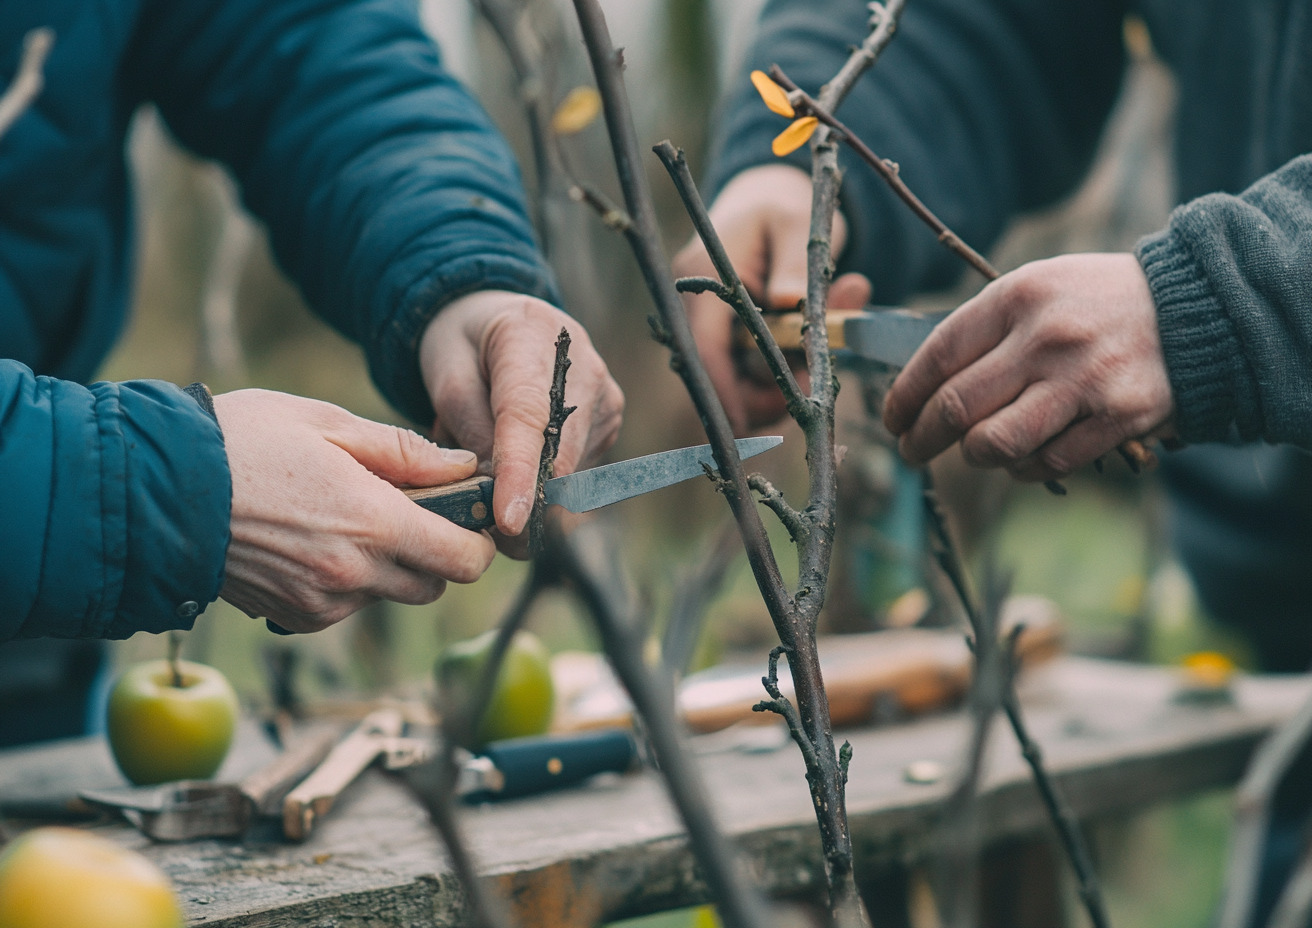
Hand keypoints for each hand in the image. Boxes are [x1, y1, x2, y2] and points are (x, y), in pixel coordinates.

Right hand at [213, 389, 496, 632]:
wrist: (153, 491)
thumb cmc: (241, 442)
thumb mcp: (328, 423)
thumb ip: (404, 451)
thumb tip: (462, 466)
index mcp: (374, 523)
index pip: (464, 561)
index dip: (478, 542)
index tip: (469, 519)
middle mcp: (353, 574)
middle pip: (433, 585)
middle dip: (436, 553)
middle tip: (410, 511)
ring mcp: (321, 602)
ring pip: (389, 596)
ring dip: (390, 567)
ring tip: (350, 519)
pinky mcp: (294, 617)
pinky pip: (347, 608)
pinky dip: (349, 582)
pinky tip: (316, 541)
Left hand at [419, 291, 622, 540]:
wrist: (506, 322)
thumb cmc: (469, 345)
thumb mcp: (447, 373)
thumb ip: (469, 426)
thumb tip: (494, 485)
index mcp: (533, 339)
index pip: (530, 417)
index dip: (520, 473)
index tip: (509, 520)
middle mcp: (585, 370)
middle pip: (561, 456)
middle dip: (523, 501)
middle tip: (479, 523)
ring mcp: (604, 400)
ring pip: (570, 475)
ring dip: (528, 488)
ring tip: (491, 454)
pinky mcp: (608, 425)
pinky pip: (575, 473)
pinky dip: (542, 480)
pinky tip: (520, 453)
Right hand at [673, 164, 870, 431]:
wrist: (771, 199)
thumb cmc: (784, 206)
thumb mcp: (797, 224)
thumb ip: (795, 262)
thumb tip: (790, 300)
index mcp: (703, 274)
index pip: (705, 347)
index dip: (723, 390)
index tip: (746, 424)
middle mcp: (697, 302)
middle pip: (716, 372)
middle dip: (764, 390)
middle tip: (814, 382)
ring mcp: (708, 320)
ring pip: (735, 376)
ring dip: (779, 378)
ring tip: (822, 353)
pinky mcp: (725, 333)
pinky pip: (747, 368)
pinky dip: (780, 370)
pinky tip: (810, 353)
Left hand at [882, 253, 1175, 481]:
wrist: (1200, 307)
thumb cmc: (1100, 302)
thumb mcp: (1039, 287)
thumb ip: (985, 328)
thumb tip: (922, 384)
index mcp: (1018, 296)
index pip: (937, 355)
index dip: (904, 395)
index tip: (892, 418)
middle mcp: (1046, 337)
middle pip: (955, 406)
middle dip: (921, 438)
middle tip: (911, 450)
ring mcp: (1083, 380)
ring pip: (993, 443)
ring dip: (974, 456)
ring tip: (974, 451)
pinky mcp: (1117, 418)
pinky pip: (1046, 462)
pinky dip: (1024, 468)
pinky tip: (1024, 458)